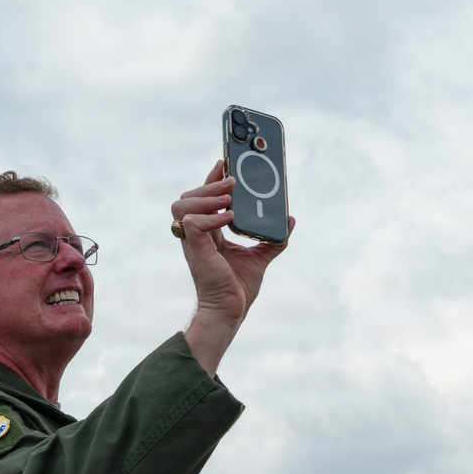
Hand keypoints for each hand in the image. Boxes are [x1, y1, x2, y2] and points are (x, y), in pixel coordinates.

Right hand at [171, 161, 293, 374]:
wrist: (231, 311)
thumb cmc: (237, 288)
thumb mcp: (260, 256)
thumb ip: (272, 238)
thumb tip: (289, 220)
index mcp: (207, 233)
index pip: (202, 197)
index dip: (211, 178)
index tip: (225, 162)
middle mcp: (195, 234)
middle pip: (187, 196)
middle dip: (208, 183)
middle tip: (232, 181)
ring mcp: (193, 242)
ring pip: (182, 205)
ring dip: (206, 196)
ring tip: (229, 198)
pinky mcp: (195, 250)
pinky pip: (192, 223)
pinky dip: (210, 217)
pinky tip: (229, 217)